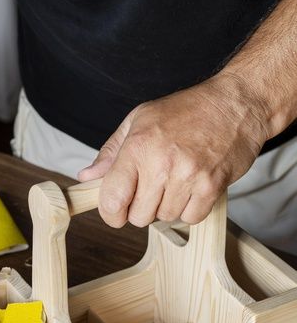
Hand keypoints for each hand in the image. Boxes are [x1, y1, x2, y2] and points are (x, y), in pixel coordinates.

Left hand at [78, 74, 268, 226]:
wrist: (235, 104)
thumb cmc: (186, 110)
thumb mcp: (138, 120)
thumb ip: (110, 152)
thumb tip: (87, 176)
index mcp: (138, 146)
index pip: (112, 198)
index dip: (110, 213)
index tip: (115, 212)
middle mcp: (161, 163)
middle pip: (138, 216)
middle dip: (141, 208)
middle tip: (152, 188)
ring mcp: (188, 176)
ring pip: (164, 218)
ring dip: (167, 206)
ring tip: (176, 181)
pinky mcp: (211, 187)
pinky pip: (190, 218)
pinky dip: (190, 209)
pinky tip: (192, 187)